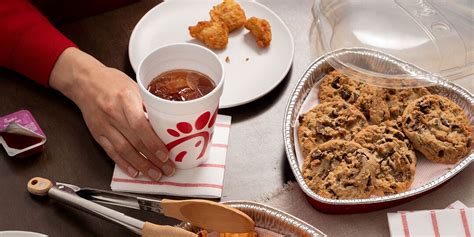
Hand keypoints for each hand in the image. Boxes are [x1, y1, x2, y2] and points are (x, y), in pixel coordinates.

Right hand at [50, 47, 174, 179]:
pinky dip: (124, 164)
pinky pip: (111, 152)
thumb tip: (168, 122)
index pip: (140, 125)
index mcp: (125, 99)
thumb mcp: (135, 86)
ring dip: (141, 166)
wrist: (85, 81)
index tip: (165, 154)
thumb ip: (149, 104)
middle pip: (135, 141)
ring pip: (123, 150)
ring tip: (155, 175)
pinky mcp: (97, 134)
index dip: (153, 143)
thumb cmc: (113, 82)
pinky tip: (135, 172)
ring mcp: (103, 125)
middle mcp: (113, 113)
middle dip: (153, 159)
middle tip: (167, 169)